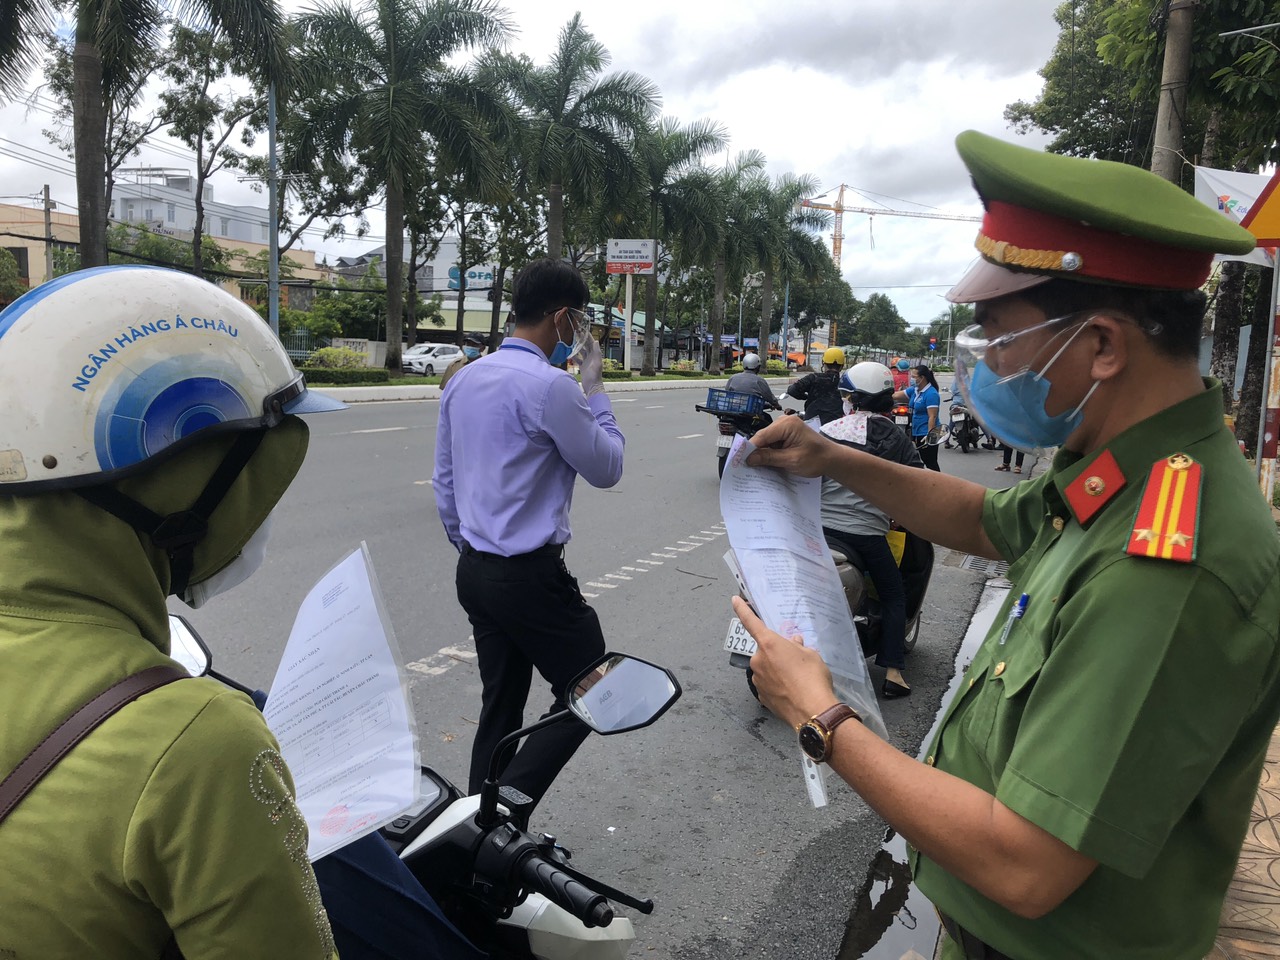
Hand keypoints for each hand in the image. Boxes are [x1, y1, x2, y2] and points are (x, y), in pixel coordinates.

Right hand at [579, 336, 603, 396]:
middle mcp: (591, 358)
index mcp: (595, 355)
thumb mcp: (597, 363)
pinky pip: (578, 360)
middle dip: (582, 339)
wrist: (592, 387)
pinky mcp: (583, 367)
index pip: (591, 343)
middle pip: (586, 346)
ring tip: (573, 341)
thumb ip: (597, 352)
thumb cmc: (595, 376)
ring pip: (582, 352)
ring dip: (578, 347)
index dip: (588, 336)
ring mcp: (587, 362)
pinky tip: (569, 354)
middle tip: (577, 332)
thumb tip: (596, 341)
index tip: (584, 330)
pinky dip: (574, 356)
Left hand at [733, 596, 835, 728]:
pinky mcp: (761, 696)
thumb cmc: (813, 677)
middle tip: (795, 662)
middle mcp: (758, 660)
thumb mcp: (811, 655)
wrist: (812, 711)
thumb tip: (794, 643)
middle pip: (765, 651)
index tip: (735, 600)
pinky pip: (768, 685)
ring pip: (766, 669)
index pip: (751, 622)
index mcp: (769, 644)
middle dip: (777, 654)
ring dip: (777, 671)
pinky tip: (791, 691)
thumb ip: (798, 647)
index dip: (742, 610)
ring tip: (796, 680)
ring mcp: (758, 679)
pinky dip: (777, 686)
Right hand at [744, 414, 832, 477]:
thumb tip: (749, 458)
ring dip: (763, 453)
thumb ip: (769, 458)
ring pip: (766, 441)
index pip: (762, 436)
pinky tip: (768, 463)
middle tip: (747, 467)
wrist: (832, 459)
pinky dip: (770, 453)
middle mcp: (784, 422)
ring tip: (758, 467)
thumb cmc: (816, 459)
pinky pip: (773, 443)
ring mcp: (785, 427)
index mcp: (787, 424)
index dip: (750, 449)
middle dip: (756, 452)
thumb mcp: (791, 460)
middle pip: (762, 438)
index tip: (740, 461)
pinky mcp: (786, 434)